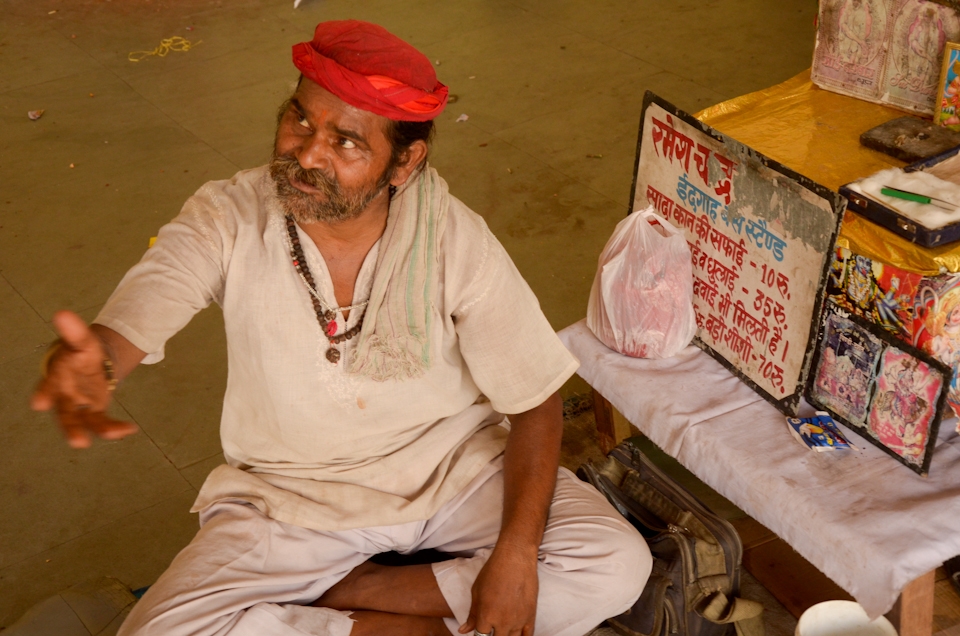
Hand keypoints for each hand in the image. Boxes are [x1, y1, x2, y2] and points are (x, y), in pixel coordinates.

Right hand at [30, 311, 137, 447]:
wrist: (90, 363)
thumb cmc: (80, 353)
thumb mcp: (81, 340)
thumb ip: (73, 331)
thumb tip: (62, 313)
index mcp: (57, 378)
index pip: (47, 387)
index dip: (43, 394)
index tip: (39, 403)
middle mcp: (65, 397)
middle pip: (66, 414)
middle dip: (71, 428)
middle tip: (78, 442)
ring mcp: (80, 407)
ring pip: (86, 423)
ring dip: (99, 430)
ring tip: (115, 435)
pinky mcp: (95, 412)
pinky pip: (103, 423)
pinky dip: (116, 428)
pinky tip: (130, 429)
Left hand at [459, 543, 538, 635]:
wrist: (515, 559)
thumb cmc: (493, 572)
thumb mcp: (476, 591)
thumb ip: (472, 614)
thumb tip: (463, 630)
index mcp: (486, 616)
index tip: (480, 631)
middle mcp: (502, 622)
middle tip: (492, 628)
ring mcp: (518, 621)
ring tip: (502, 630)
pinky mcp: (531, 616)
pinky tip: (516, 635)